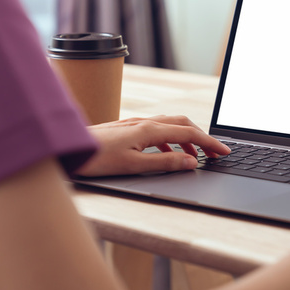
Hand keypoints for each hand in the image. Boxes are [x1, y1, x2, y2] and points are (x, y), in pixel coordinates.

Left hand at [75, 115, 230, 176]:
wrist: (66, 150)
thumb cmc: (94, 159)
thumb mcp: (133, 166)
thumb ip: (164, 163)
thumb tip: (190, 162)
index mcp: (148, 130)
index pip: (188, 134)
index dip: (209, 143)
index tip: (224, 152)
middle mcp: (144, 123)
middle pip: (183, 124)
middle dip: (203, 137)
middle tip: (215, 152)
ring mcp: (135, 124)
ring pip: (170, 126)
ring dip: (187, 138)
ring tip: (196, 156)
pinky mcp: (127, 130)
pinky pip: (157, 131)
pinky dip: (171, 141)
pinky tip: (168, 154)